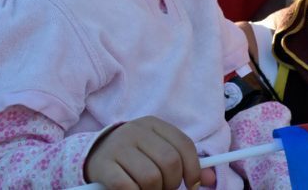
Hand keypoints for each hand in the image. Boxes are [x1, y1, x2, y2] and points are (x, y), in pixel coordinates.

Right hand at [85, 116, 212, 188]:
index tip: (193, 184)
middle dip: (172, 183)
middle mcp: (136, 131)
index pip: (183, 144)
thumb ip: (183, 161)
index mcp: (153, 124)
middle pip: (169, 162)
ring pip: (151, 177)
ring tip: (149, 189)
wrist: (95, 152)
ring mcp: (118, 147)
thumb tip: (211, 179)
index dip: (193, 168)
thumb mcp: (158, 149)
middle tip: (166, 188)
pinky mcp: (103, 166)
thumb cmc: (134, 153)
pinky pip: (128, 187)